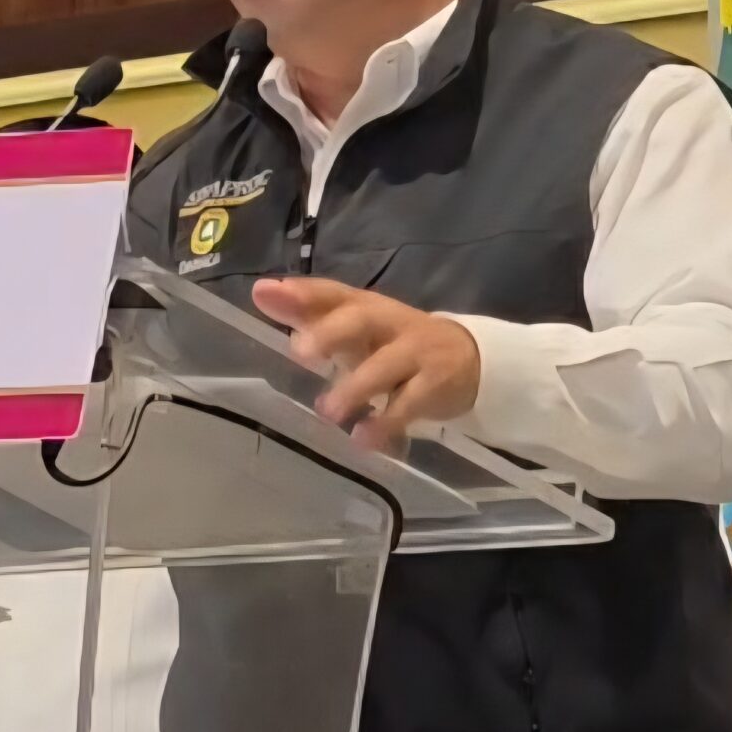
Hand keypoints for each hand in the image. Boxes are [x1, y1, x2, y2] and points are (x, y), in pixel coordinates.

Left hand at [251, 277, 481, 449]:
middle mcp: (391, 323)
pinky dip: (386, 422)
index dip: (303, 292)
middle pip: (362, 319)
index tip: (266, 292)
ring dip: (354, 389)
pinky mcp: (436, 384)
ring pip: (385, 366)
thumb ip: (307, 313)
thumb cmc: (394, 342)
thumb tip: (260, 293)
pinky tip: (363, 438)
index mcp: (366, 307)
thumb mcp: (354, 329)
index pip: (333, 293)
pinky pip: (410, 404)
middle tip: (300, 351)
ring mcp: (417, 352)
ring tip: (327, 412)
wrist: (471, 360)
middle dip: (331, 332)